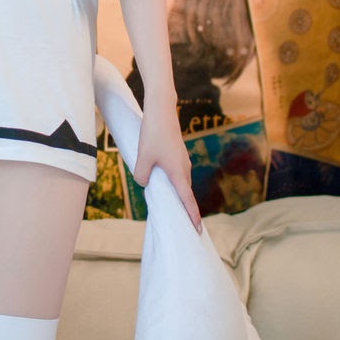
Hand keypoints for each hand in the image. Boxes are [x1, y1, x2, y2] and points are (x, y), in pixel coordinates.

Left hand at [133, 96, 201, 228]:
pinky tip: (161, 183)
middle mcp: (184, 168)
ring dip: (177, 194)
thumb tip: (144, 182)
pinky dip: (173, 182)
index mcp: (178, 172)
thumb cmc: (153, 134)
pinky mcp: (177, 154)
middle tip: (182, 225)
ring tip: (170, 206)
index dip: (192, 215)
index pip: (187, 199)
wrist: (161, 110)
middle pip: (185, 193)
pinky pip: (176, 173)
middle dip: (184, 208)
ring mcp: (182, 160)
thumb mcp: (143, 158)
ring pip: (180, 182)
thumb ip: (142, 176)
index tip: (197, 229)